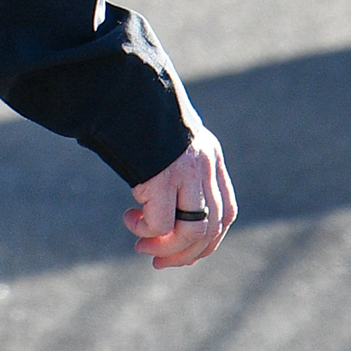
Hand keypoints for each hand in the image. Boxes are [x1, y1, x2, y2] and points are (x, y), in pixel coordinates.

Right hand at [124, 129, 235, 269]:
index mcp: (211, 158)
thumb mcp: (168, 145)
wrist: (124, 89)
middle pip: (213, 227)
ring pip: (192, 231)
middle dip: (186, 253)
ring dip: (166, 247)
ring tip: (142, 245)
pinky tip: (130, 219)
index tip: (182, 254)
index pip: (225, 212)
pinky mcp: (163, 175)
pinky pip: (161, 222)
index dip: (208, 241)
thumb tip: (165, 217)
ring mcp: (187, 171)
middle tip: (157, 260)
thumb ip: (176, 174)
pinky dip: (146, 230)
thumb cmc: (139, 119)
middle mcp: (205, 166)